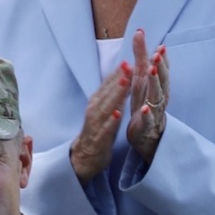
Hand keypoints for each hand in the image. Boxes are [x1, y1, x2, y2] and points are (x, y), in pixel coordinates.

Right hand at [69, 57, 131, 182]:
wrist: (85, 155)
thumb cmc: (98, 129)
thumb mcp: (104, 108)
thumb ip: (112, 93)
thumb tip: (122, 75)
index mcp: (97, 101)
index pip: (108, 84)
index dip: (118, 72)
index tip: (129, 58)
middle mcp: (94, 109)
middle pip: (108, 92)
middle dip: (118, 78)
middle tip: (129, 64)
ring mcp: (95, 123)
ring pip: (106, 107)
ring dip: (116, 94)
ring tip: (126, 83)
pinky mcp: (98, 138)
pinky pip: (105, 128)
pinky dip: (111, 121)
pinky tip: (118, 114)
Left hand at [125, 30, 168, 163]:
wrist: (147, 134)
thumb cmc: (145, 102)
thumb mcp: (141, 78)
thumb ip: (141, 57)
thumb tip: (139, 32)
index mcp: (156, 85)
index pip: (162, 70)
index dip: (162, 59)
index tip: (160, 46)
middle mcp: (159, 96)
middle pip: (162, 81)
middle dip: (160, 68)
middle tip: (157, 55)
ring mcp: (155, 111)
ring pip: (157, 97)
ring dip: (155, 85)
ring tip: (152, 72)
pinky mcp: (147, 126)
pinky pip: (148, 119)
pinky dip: (147, 114)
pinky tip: (145, 108)